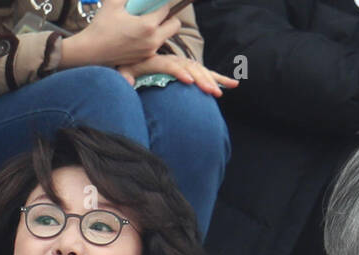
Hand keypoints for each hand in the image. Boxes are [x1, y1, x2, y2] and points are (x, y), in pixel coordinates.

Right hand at [61, 0, 182, 69]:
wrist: (90, 52)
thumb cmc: (101, 27)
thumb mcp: (114, 3)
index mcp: (148, 25)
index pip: (166, 9)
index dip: (160, 3)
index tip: (151, 3)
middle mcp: (153, 41)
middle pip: (175, 25)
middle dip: (168, 17)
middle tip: (155, 13)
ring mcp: (149, 52)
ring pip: (166, 36)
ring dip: (161, 29)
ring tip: (145, 24)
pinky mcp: (144, 60)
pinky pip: (156, 46)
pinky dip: (152, 39)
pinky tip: (137, 35)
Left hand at [116, 54, 235, 96]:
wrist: (138, 57)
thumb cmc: (131, 65)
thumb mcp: (125, 68)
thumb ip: (125, 75)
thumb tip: (128, 83)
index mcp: (160, 60)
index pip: (172, 66)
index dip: (180, 73)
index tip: (188, 82)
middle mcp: (175, 60)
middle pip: (191, 69)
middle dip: (201, 80)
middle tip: (209, 91)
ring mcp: (184, 65)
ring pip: (201, 71)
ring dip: (211, 81)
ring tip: (219, 93)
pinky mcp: (191, 71)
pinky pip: (207, 73)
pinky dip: (220, 78)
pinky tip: (233, 85)